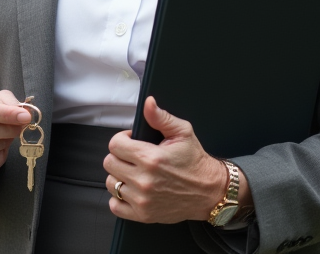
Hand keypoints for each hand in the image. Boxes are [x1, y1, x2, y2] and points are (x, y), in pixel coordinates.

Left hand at [103, 96, 246, 223]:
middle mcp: (144, 180)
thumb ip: (161, 117)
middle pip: (110, 163)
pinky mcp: (143, 215)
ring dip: (119, 176)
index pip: (115, 145)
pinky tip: (131, 190)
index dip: (122, 139)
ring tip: (134, 173)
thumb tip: (148, 103)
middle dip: (120, 156)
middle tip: (134, 157)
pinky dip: (119, 198)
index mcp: (151, 158)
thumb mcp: (183, 132)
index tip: (131, 141)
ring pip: (111, 184)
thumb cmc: (195, 161)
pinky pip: (115, 205)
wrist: (209, 191)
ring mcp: (142, 200)